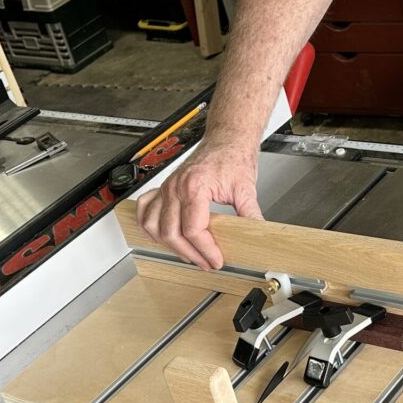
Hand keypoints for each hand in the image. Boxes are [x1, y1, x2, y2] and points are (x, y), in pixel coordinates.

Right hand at [136, 141, 260, 269]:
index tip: (216, 260)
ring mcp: (167, 187)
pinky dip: (149, 226)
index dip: (205, 250)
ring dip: (169, 245)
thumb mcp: (245, 189)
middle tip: (206, 263)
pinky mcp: (164, 188)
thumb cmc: (233, 157)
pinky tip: (161, 236)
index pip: (193, 229)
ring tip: (188, 255)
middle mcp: (176, 187)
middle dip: (190, 254)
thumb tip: (258, 236)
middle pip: (171, 233)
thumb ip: (250, 215)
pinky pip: (144, 210)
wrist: (226, 139)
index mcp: (195, 186)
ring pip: (153, 226)